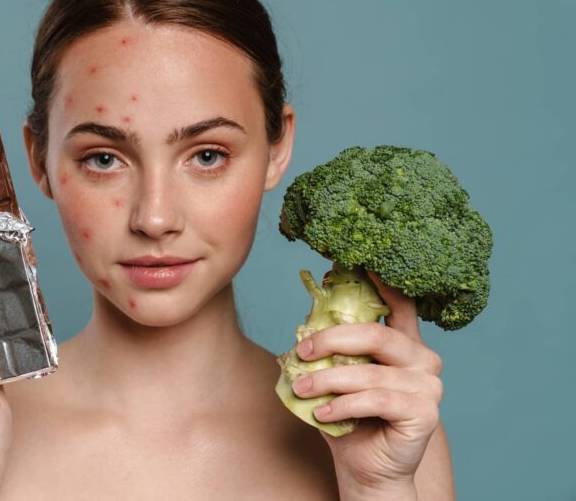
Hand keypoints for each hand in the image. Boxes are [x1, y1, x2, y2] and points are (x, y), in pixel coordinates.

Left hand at [289, 271, 442, 498]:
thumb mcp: (335, 376)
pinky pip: (376, 400)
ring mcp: (428, 385)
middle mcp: (422, 358)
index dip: (382, 280)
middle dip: (331, 339)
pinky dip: (344, 406)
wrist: (367, 468)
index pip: (399, 303)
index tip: (360, 261)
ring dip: (326, 380)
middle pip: (374, 335)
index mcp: (403, 343)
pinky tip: (323, 413)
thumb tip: (305, 320)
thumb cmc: (349, 418)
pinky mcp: (425, 411)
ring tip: (301, 388)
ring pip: (369, 372)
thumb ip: (330, 349)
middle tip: (301, 350)